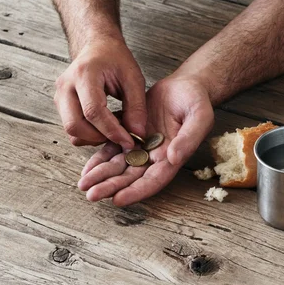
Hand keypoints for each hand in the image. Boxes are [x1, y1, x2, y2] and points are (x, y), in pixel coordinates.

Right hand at [54, 36, 146, 148]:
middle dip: (100, 138)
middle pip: (75, 126)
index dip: (112, 131)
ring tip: (115, 127)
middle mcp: (66, 86)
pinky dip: (89, 134)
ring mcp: (60, 96)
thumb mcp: (133, 78)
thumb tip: (137, 133)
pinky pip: (73, 129)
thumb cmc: (115, 58)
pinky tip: (105, 125)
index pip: (93, 111)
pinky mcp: (61, 105)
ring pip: (72, 131)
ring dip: (95, 137)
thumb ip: (137, 107)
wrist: (97, 46)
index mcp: (84, 74)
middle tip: (122, 136)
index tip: (130, 141)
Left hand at [77, 76, 214, 206]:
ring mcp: (142, 146)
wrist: (186, 85)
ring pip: (119, 165)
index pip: (154, 180)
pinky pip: (112, 149)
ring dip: (102, 176)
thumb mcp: (199, 116)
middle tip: (92, 195)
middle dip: (112, 187)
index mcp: (173, 157)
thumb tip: (173, 158)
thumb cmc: (196, 101)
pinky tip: (86, 168)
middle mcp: (156, 157)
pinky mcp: (130, 133)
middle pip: (132, 177)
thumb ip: (188, 138)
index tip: (118, 199)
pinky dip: (99, 159)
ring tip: (84, 185)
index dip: (136, 191)